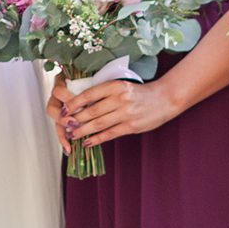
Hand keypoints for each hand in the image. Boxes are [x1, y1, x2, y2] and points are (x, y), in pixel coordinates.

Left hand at [54, 72, 180, 149]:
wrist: (165, 98)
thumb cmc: (140, 92)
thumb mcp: (122, 86)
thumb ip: (105, 93)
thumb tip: (82, 104)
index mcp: (115, 85)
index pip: (89, 94)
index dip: (74, 103)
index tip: (63, 109)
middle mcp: (120, 98)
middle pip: (92, 111)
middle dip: (75, 119)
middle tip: (64, 125)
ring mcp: (126, 113)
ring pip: (99, 124)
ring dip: (83, 131)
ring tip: (72, 135)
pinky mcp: (132, 126)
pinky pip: (110, 133)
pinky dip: (97, 139)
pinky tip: (88, 142)